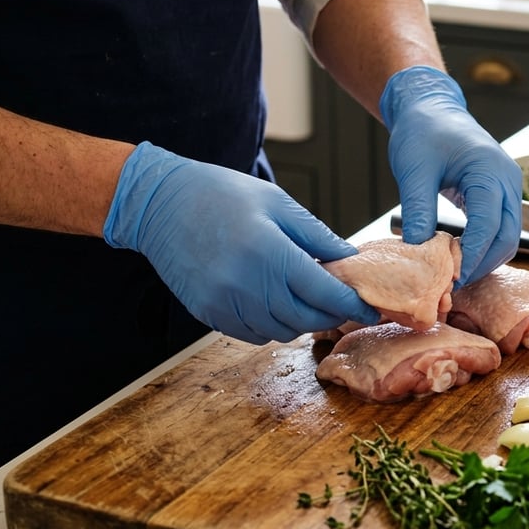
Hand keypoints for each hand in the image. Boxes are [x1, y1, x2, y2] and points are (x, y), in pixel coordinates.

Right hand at [103, 143, 378, 343]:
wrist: (160, 203)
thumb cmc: (220, 194)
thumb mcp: (277, 203)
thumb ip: (316, 235)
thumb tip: (349, 260)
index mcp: (270, 252)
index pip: (324, 293)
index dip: (352, 305)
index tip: (369, 308)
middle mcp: (246, 284)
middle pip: (305, 319)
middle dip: (330, 315)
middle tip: (342, 304)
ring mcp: (224, 303)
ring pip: (280, 332)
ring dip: (301, 321)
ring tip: (307, 299)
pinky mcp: (207, 313)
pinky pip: (252, 334)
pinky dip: (271, 325)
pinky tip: (274, 303)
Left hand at [380, 66, 521, 283]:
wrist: (431, 108)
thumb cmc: (423, 131)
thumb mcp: (414, 170)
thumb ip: (418, 209)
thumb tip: (418, 251)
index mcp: (489, 170)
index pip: (488, 225)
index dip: (471, 255)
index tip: (450, 278)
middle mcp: (507, 180)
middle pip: (508, 237)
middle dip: (482, 264)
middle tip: (452, 284)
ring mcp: (507, 188)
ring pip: (508, 237)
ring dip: (485, 259)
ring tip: (454, 275)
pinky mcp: (499, 194)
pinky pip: (500, 228)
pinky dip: (484, 247)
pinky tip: (459, 258)